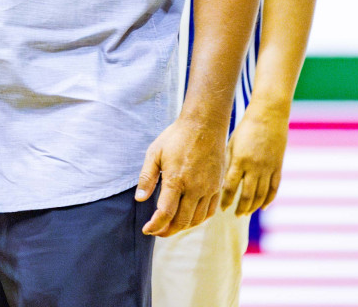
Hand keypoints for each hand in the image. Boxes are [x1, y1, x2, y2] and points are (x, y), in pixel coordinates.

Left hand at [135, 114, 227, 236]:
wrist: (204, 125)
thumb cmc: (176, 137)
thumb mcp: (154, 153)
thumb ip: (146, 177)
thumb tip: (139, 199)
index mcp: (176, 180)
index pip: (165, 213)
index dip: (155, 226)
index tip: (147, 230)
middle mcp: (195, 188)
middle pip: (182, 221)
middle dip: (167, 231)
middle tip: (156, 231)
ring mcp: (209, 189)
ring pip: (196, 219)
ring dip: (182, 227)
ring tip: (170, 227)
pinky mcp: (218, 187)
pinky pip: (210, 212)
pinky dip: (198, 220)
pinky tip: (188, 219)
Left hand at [222, 104, 288, 215]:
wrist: (268, 116)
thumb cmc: (245, 128)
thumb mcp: (232, 144)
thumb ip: (229, 162)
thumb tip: (223, 181)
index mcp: (239, 160)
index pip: (231, 187)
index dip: (226, 200)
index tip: (223, 208)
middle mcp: (254, 167)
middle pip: (247, 195)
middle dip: (240, 207)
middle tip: (235, 215)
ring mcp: (268, 168)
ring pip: (261, 194)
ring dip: (253, 206)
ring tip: (246, 213)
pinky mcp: (278, 167)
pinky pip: (274, 188)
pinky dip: (269, 199)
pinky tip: (263, 207)